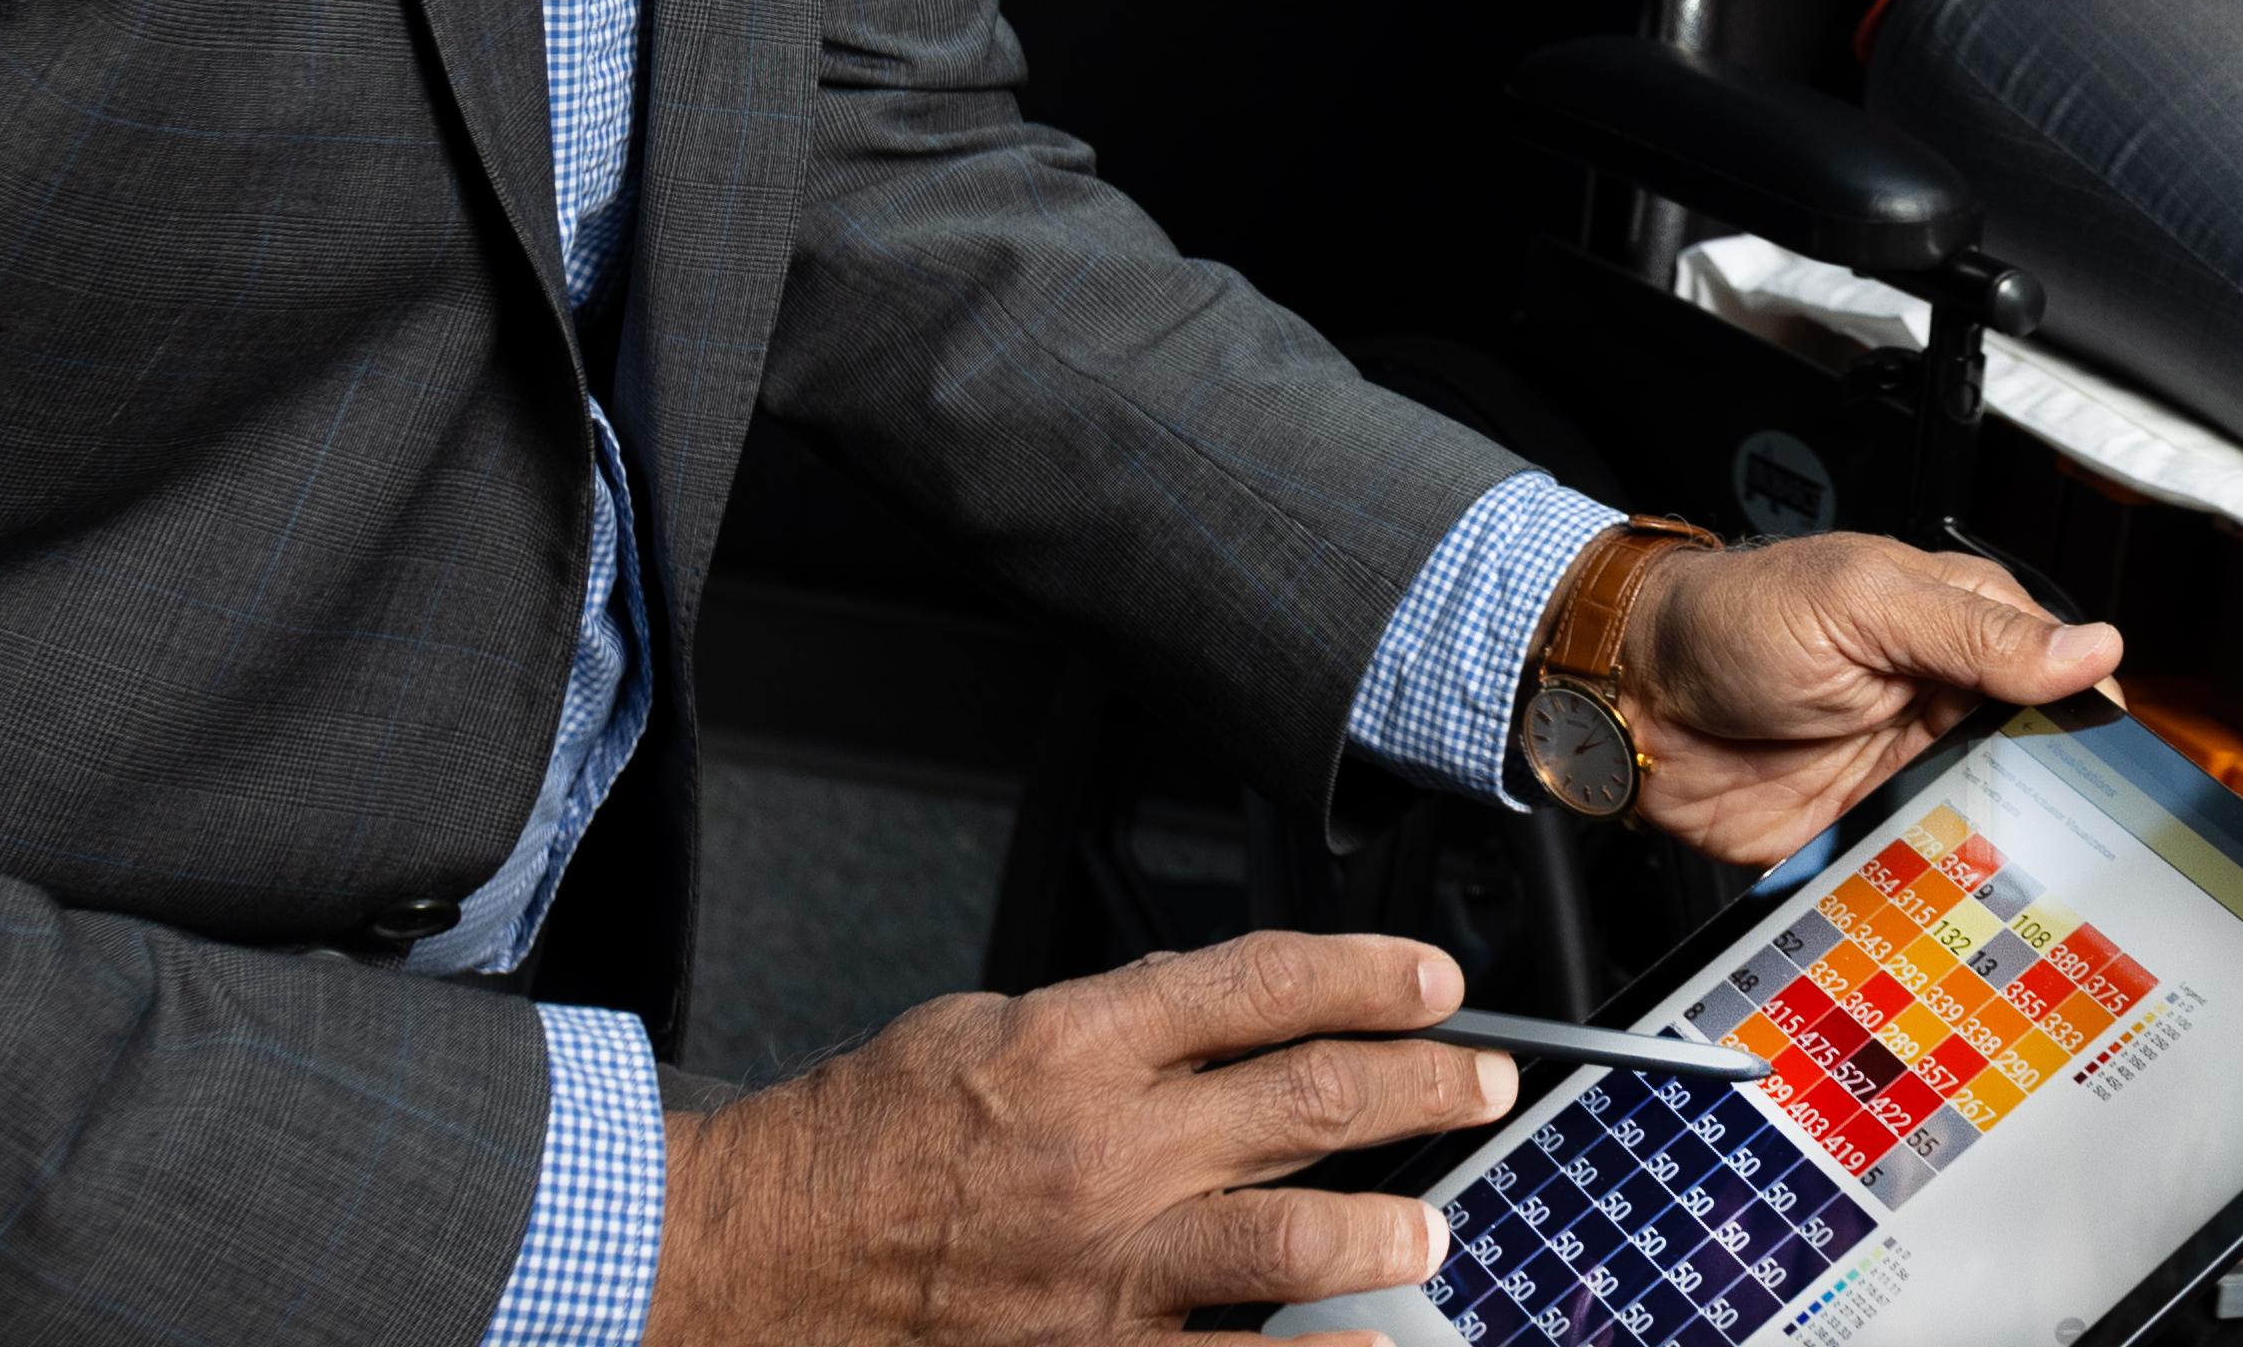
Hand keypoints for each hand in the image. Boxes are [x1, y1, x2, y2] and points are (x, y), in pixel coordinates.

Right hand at [642, 931, 1515, 1343]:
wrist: (759, 1254)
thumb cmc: (860, 1135)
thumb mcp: (984, 1023)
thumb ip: (1108, 1021)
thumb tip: (1221, 1013)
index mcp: (1077, 1044)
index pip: (1259, 987)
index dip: (1364, 976)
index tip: (1434, 979)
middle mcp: (1109, 1148)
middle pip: (1306, 1102)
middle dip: (1419, 1087)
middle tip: (1484, 1081)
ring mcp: (1106, 1265)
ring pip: (1295, 1240)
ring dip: (1388, 1229)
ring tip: (1437, 1227)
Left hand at [1612, 533, 2124, 861]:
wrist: (1633, 699)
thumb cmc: (1730, 619)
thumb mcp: (1863, 605)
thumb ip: (1974, 634)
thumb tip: (2090, 648)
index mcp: (1954, 622)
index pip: (2058, 664)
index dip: (2093, 708)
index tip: (2126, 755)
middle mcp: (1940, 695)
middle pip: (2038, 747)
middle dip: (2068, 786)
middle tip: (2101, 829)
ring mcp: (1907, 763)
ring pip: (1996, 808)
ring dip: (2017, 835)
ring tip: (2051, 874)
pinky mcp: (1870, 824)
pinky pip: (1933, 857)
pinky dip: (1956, 877)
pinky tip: (1978, 896)